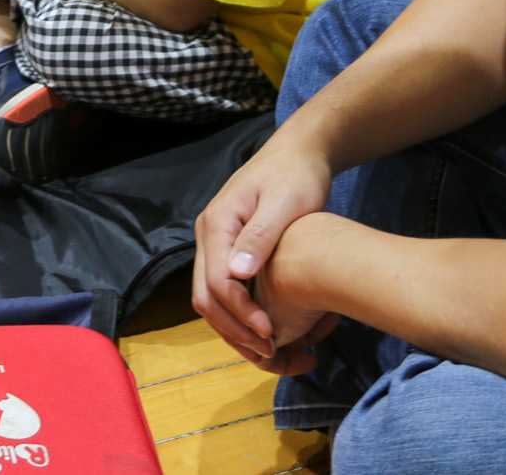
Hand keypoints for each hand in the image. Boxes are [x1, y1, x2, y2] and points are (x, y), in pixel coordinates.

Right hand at [191, 141, 335, 361]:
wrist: (299, 154)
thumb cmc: (296, 175)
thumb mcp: (284, 202)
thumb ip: (260, 235)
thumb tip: (238, 272)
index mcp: (217, 223)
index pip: (217, 281)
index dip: (241, 313)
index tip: (272, 334)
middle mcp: (208, 235)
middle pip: (206, 295)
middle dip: (235, 329)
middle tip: (271, 352)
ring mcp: (216, 243)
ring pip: (211, 298)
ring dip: (236, 328)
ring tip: (271, 349)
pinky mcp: (229, 250)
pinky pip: (225, 291)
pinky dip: (240, 316)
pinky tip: (268, 329)